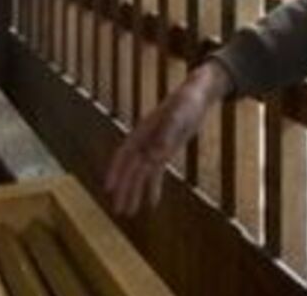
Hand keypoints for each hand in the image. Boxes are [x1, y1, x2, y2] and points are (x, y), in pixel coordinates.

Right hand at [104, 62, 232, 214]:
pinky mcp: (165, 152)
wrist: (198, 94)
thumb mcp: (180, 114)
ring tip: (129, 212)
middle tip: (119, 211)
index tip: (109, 188)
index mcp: (143, 131)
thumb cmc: (187, 101)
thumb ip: (168, 133)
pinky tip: (151, 204)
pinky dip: (153, 188)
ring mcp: (154, 147)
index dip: (116, 171)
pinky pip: (156, 173)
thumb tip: (155, 156)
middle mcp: (145, 141)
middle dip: (124, 189)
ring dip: (134, 192)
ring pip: (141, 174)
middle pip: (130, 169)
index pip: (125, 154)